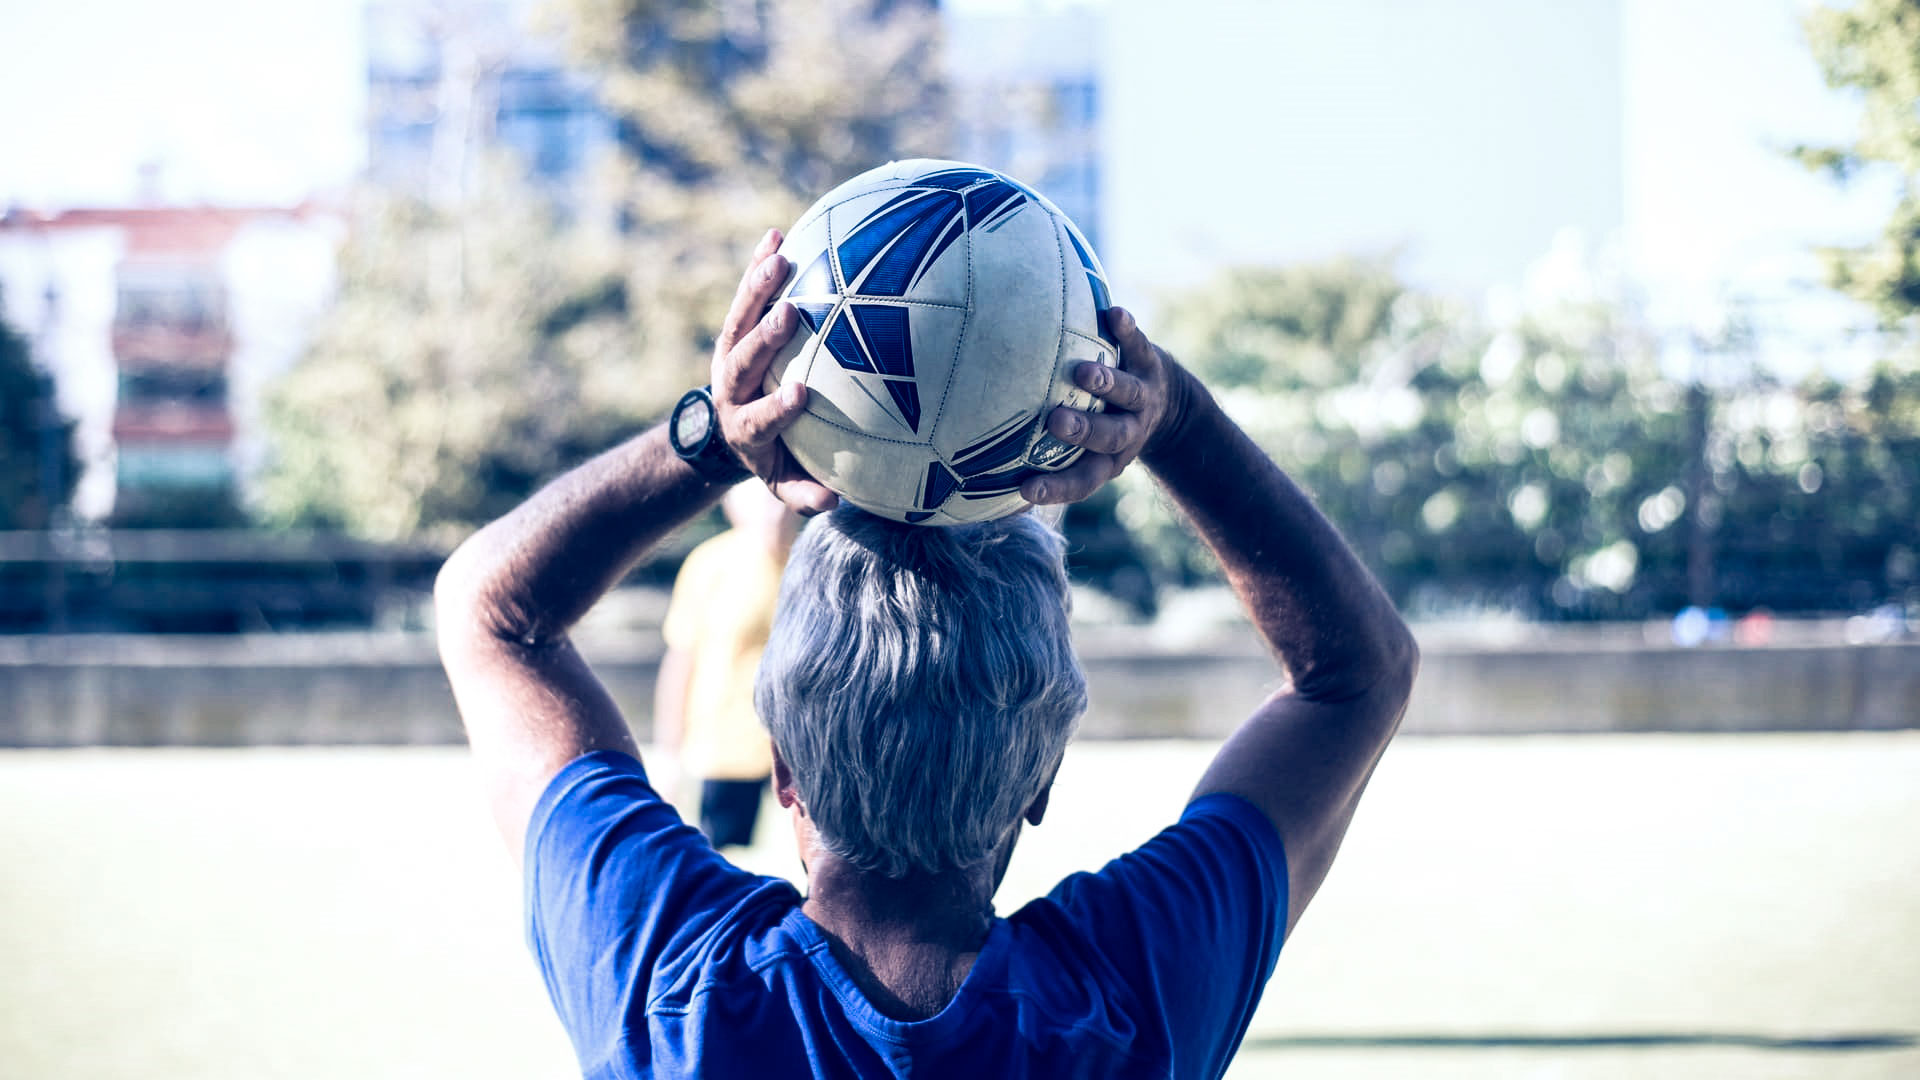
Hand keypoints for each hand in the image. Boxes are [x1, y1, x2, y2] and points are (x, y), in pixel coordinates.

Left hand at [710, 228, 839, 514]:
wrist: (725, 428)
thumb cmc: (772, 455)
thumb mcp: (782, 480)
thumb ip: (803, 492)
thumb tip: (834, 501)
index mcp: (744, 426)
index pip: (758, 416)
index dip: (777, 406)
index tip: (801, 393)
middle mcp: (732, 387)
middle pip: (743, 360)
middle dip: (765, 338)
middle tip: (791, 313)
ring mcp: (729, 354)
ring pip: (739, 320)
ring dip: (758, 288)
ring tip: (780, 257)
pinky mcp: (734, 329)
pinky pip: (745, 295)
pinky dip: (757, 266)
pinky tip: (775, 234)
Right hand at [1021, 306, 1176, 504]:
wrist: (1168, 402)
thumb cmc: (1103, 425)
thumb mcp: (1084, 449)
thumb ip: (1045, 457)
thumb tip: (983, 472)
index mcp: (1107, 459)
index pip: (1082, 480)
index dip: (1056, 488)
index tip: (1024, 490)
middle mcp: (1128, 431)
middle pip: (1110, 436)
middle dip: (1085, 430)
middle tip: (1057, 421)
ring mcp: (1142, 397)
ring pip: (1128, 394)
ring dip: (1107, 384)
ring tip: (1083, 372)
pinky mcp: (1149, 362)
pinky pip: (1138, 345)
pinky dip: (1127, 331)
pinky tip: (1114, 314)